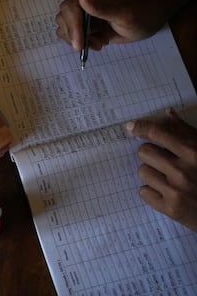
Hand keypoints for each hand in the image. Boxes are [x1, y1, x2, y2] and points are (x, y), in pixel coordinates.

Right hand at [55, 0, 166, 50]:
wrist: (152, 17)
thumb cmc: (144, 11)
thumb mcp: (126, 12)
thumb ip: (103, 7)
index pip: (71, 6)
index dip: (73, 25)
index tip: (80, 44)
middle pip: (65, 18)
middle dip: (76, 34)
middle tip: (95, 44)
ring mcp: (83, 11)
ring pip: (65, 28)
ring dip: (80, 40)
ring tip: (100, 42)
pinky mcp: (85, 23)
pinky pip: (73, 35)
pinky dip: (83, 42)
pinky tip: (99, 41)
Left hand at [126, 108, 196, 230]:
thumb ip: (185, 132)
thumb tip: (168, 113)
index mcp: (193, 152)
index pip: (157, 133)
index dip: (141, 128)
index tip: (131, 126)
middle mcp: (183, 171)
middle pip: (143, 152)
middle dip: (151, 155)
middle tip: (164, 162)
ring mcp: (176, 191)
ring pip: (142, 171)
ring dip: (152, 174)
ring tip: (169, 179)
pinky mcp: (171, 208)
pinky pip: (143, 192)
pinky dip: (152, 193)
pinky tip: (167, 193)